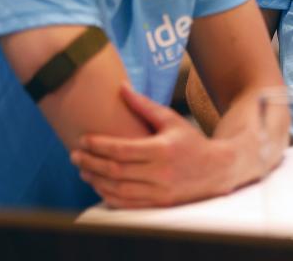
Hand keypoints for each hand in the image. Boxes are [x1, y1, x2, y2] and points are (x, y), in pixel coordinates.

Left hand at [70, 85, 234, 208]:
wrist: (217, 169)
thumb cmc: (191, 141)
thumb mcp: (171, 120)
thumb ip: (144, 106)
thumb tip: (121, 88)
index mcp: (162, 149)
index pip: (121, 150)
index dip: (98, 146)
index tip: (83, 140)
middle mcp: (160, 172)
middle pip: (115, 170)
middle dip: (90, 162)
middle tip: (75, 155)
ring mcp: (159, 191)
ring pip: (117, 189)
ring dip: (95, 180)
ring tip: (83, 170)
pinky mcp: (158, 204)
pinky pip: (126, 203)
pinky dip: (108, 196)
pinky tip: (99, 186)